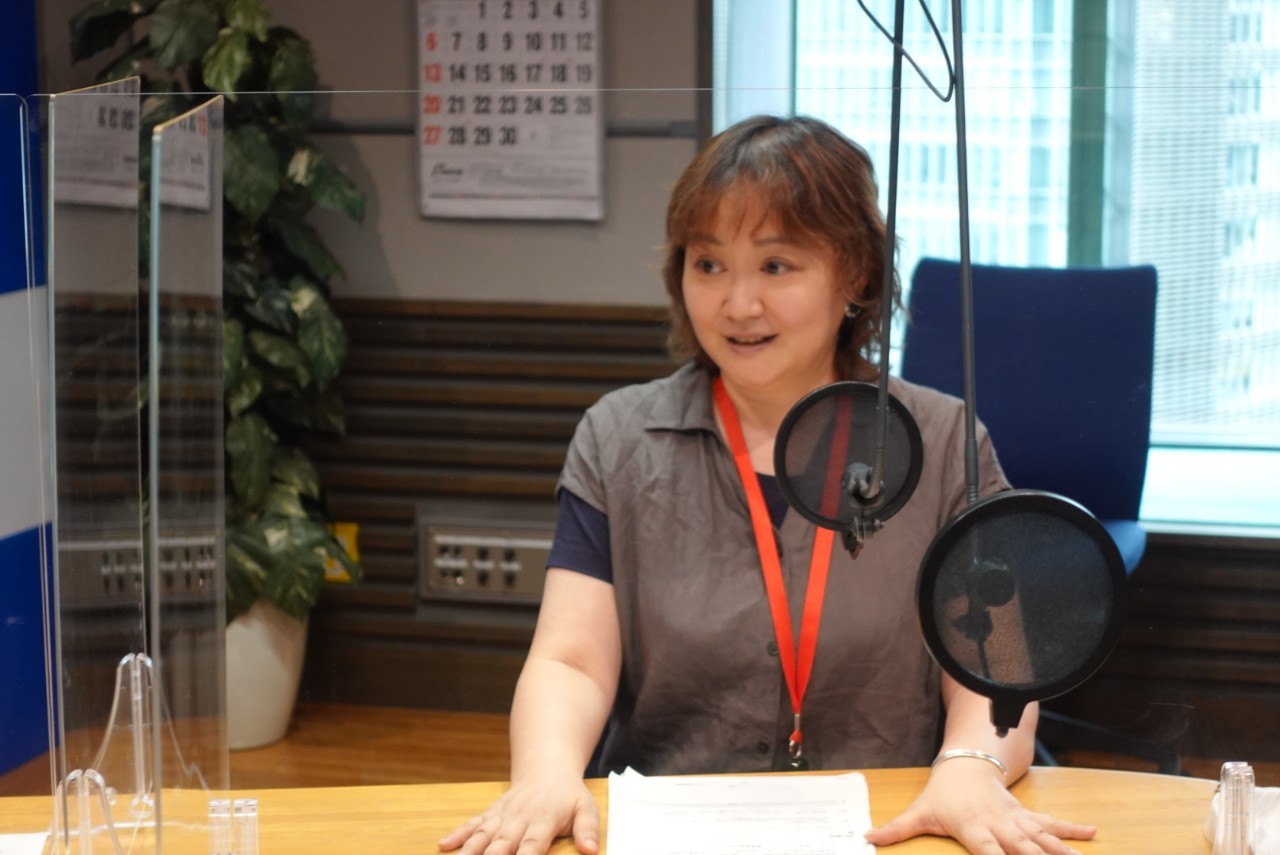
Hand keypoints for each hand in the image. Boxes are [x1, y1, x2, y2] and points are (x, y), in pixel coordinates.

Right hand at [437, 774, 600, 854]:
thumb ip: (588, 829)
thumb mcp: (586, 808)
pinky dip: (457, 834)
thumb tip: (592, 850)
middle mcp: (519, 818)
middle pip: (501, 844)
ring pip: (482, 835)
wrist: (546, 768)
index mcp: (543, 820)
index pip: (532, 847)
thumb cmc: (568, 794)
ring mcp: (502, 815)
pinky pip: (471, 824)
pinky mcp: (491, 813)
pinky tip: (443, 845)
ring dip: (469, 851)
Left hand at [864, 759, 1096, 853]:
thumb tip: (866, 839)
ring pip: (1043, 838)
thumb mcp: (918, 811)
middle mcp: (1000, 826)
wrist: (966, 764)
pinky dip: (1072, 829)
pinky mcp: (1027, 816)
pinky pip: (1052, 823)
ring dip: (1062, 851)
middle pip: (1024, 850)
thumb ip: (895, 829)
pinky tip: (1094, 834)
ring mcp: (1017, 820)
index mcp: (975, 829)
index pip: (987, 853)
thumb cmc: (941, 794)